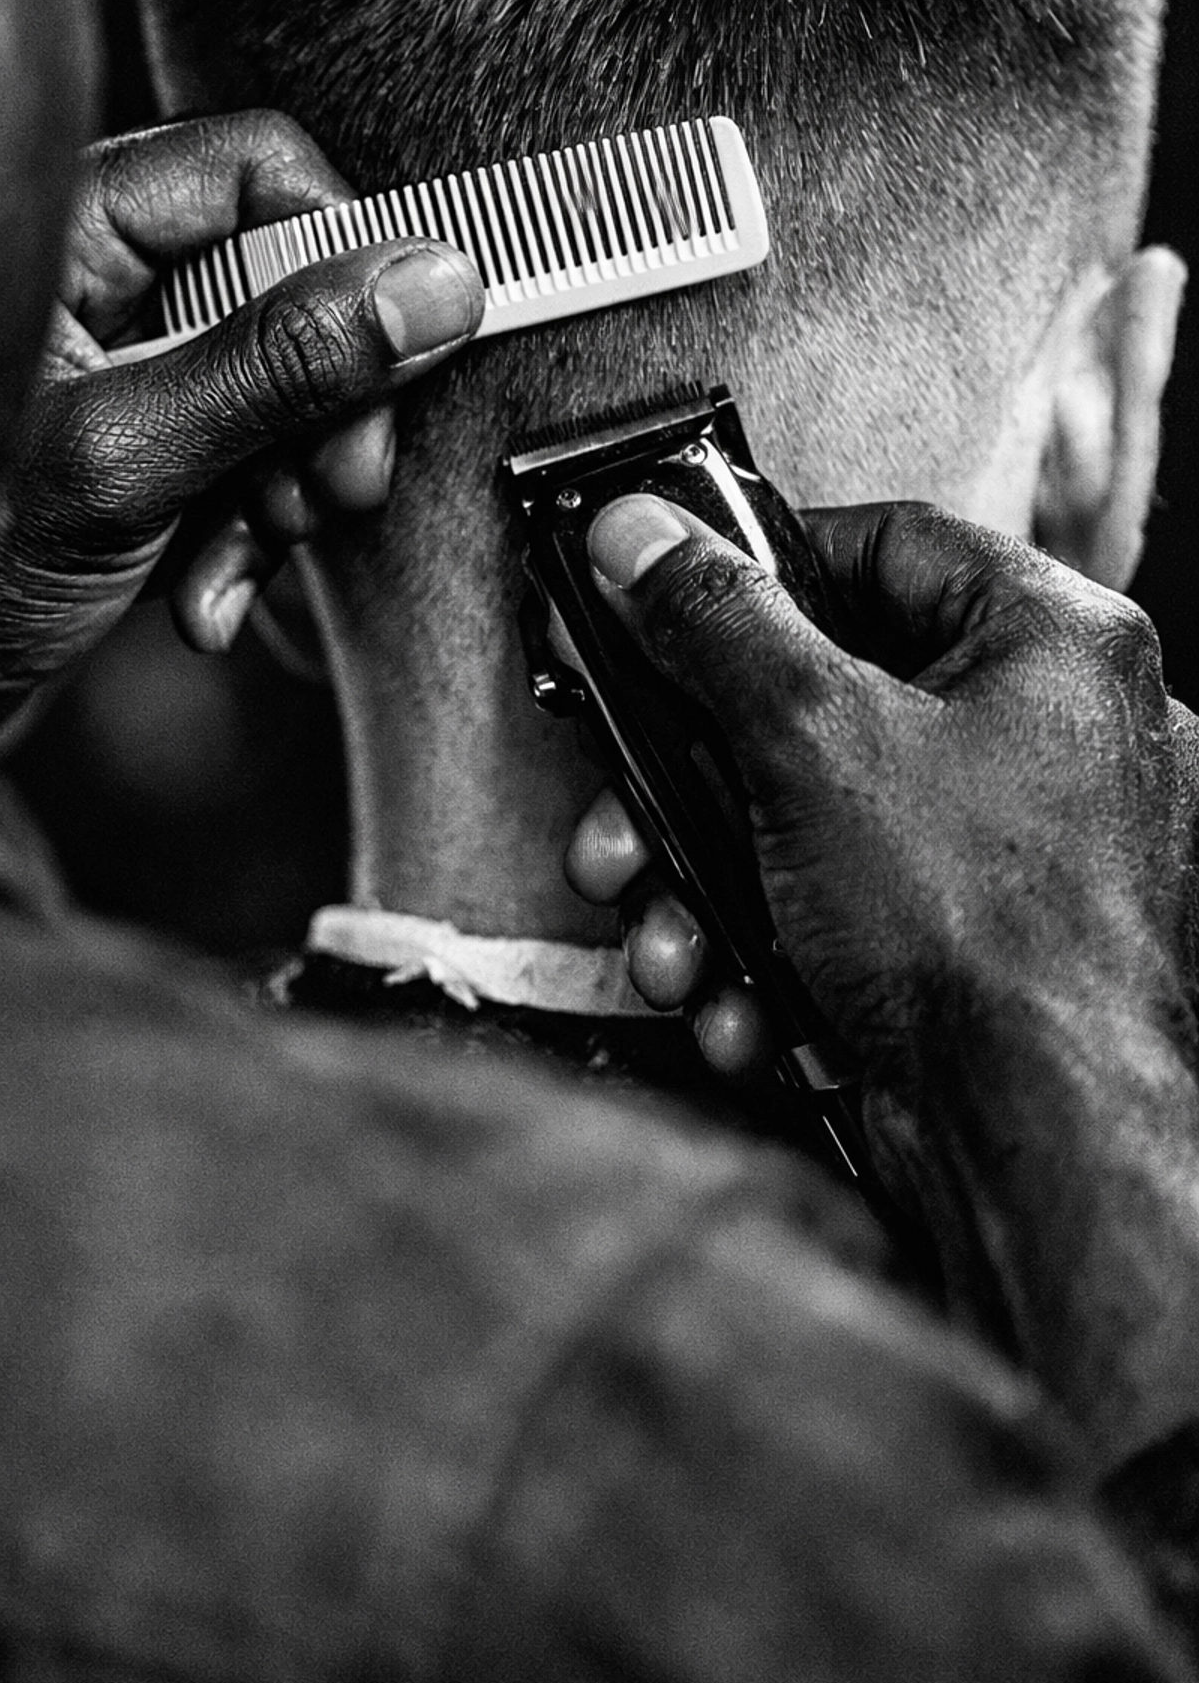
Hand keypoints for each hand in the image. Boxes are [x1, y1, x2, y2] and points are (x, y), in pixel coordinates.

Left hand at [0, 112, 482, 733]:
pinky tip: (206, 603)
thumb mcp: (134, 458)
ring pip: (284, 388)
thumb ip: (284, 365)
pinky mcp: (142, 450)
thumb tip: (432, 286)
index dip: (343, 258)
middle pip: (291, 287)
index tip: (393, 358)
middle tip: (331, 494)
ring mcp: (124, 369)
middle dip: (323, 409)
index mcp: (70, 226)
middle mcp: (99, 280)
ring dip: (286, 492)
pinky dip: (246, 535)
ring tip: (237, 566)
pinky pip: (248, 463)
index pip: (261, 170)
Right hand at [577, 491, 1198, 1461]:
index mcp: (1054, 641)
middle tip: (626, 806)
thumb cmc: (979, 929)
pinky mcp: (982, 941)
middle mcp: (1055, 732)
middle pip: (827, 695)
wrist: (1039, 1147)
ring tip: (664, 933)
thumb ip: (714, 621)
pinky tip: (736, 1000)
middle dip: (697, 775)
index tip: (663, 599)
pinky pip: (850, 905)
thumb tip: (642, 535)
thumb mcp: (810, 737)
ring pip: (818, 817)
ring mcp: (1023, 846)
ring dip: (712, 881)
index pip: (886, 543)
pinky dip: (775, 946)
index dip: (759, 565)